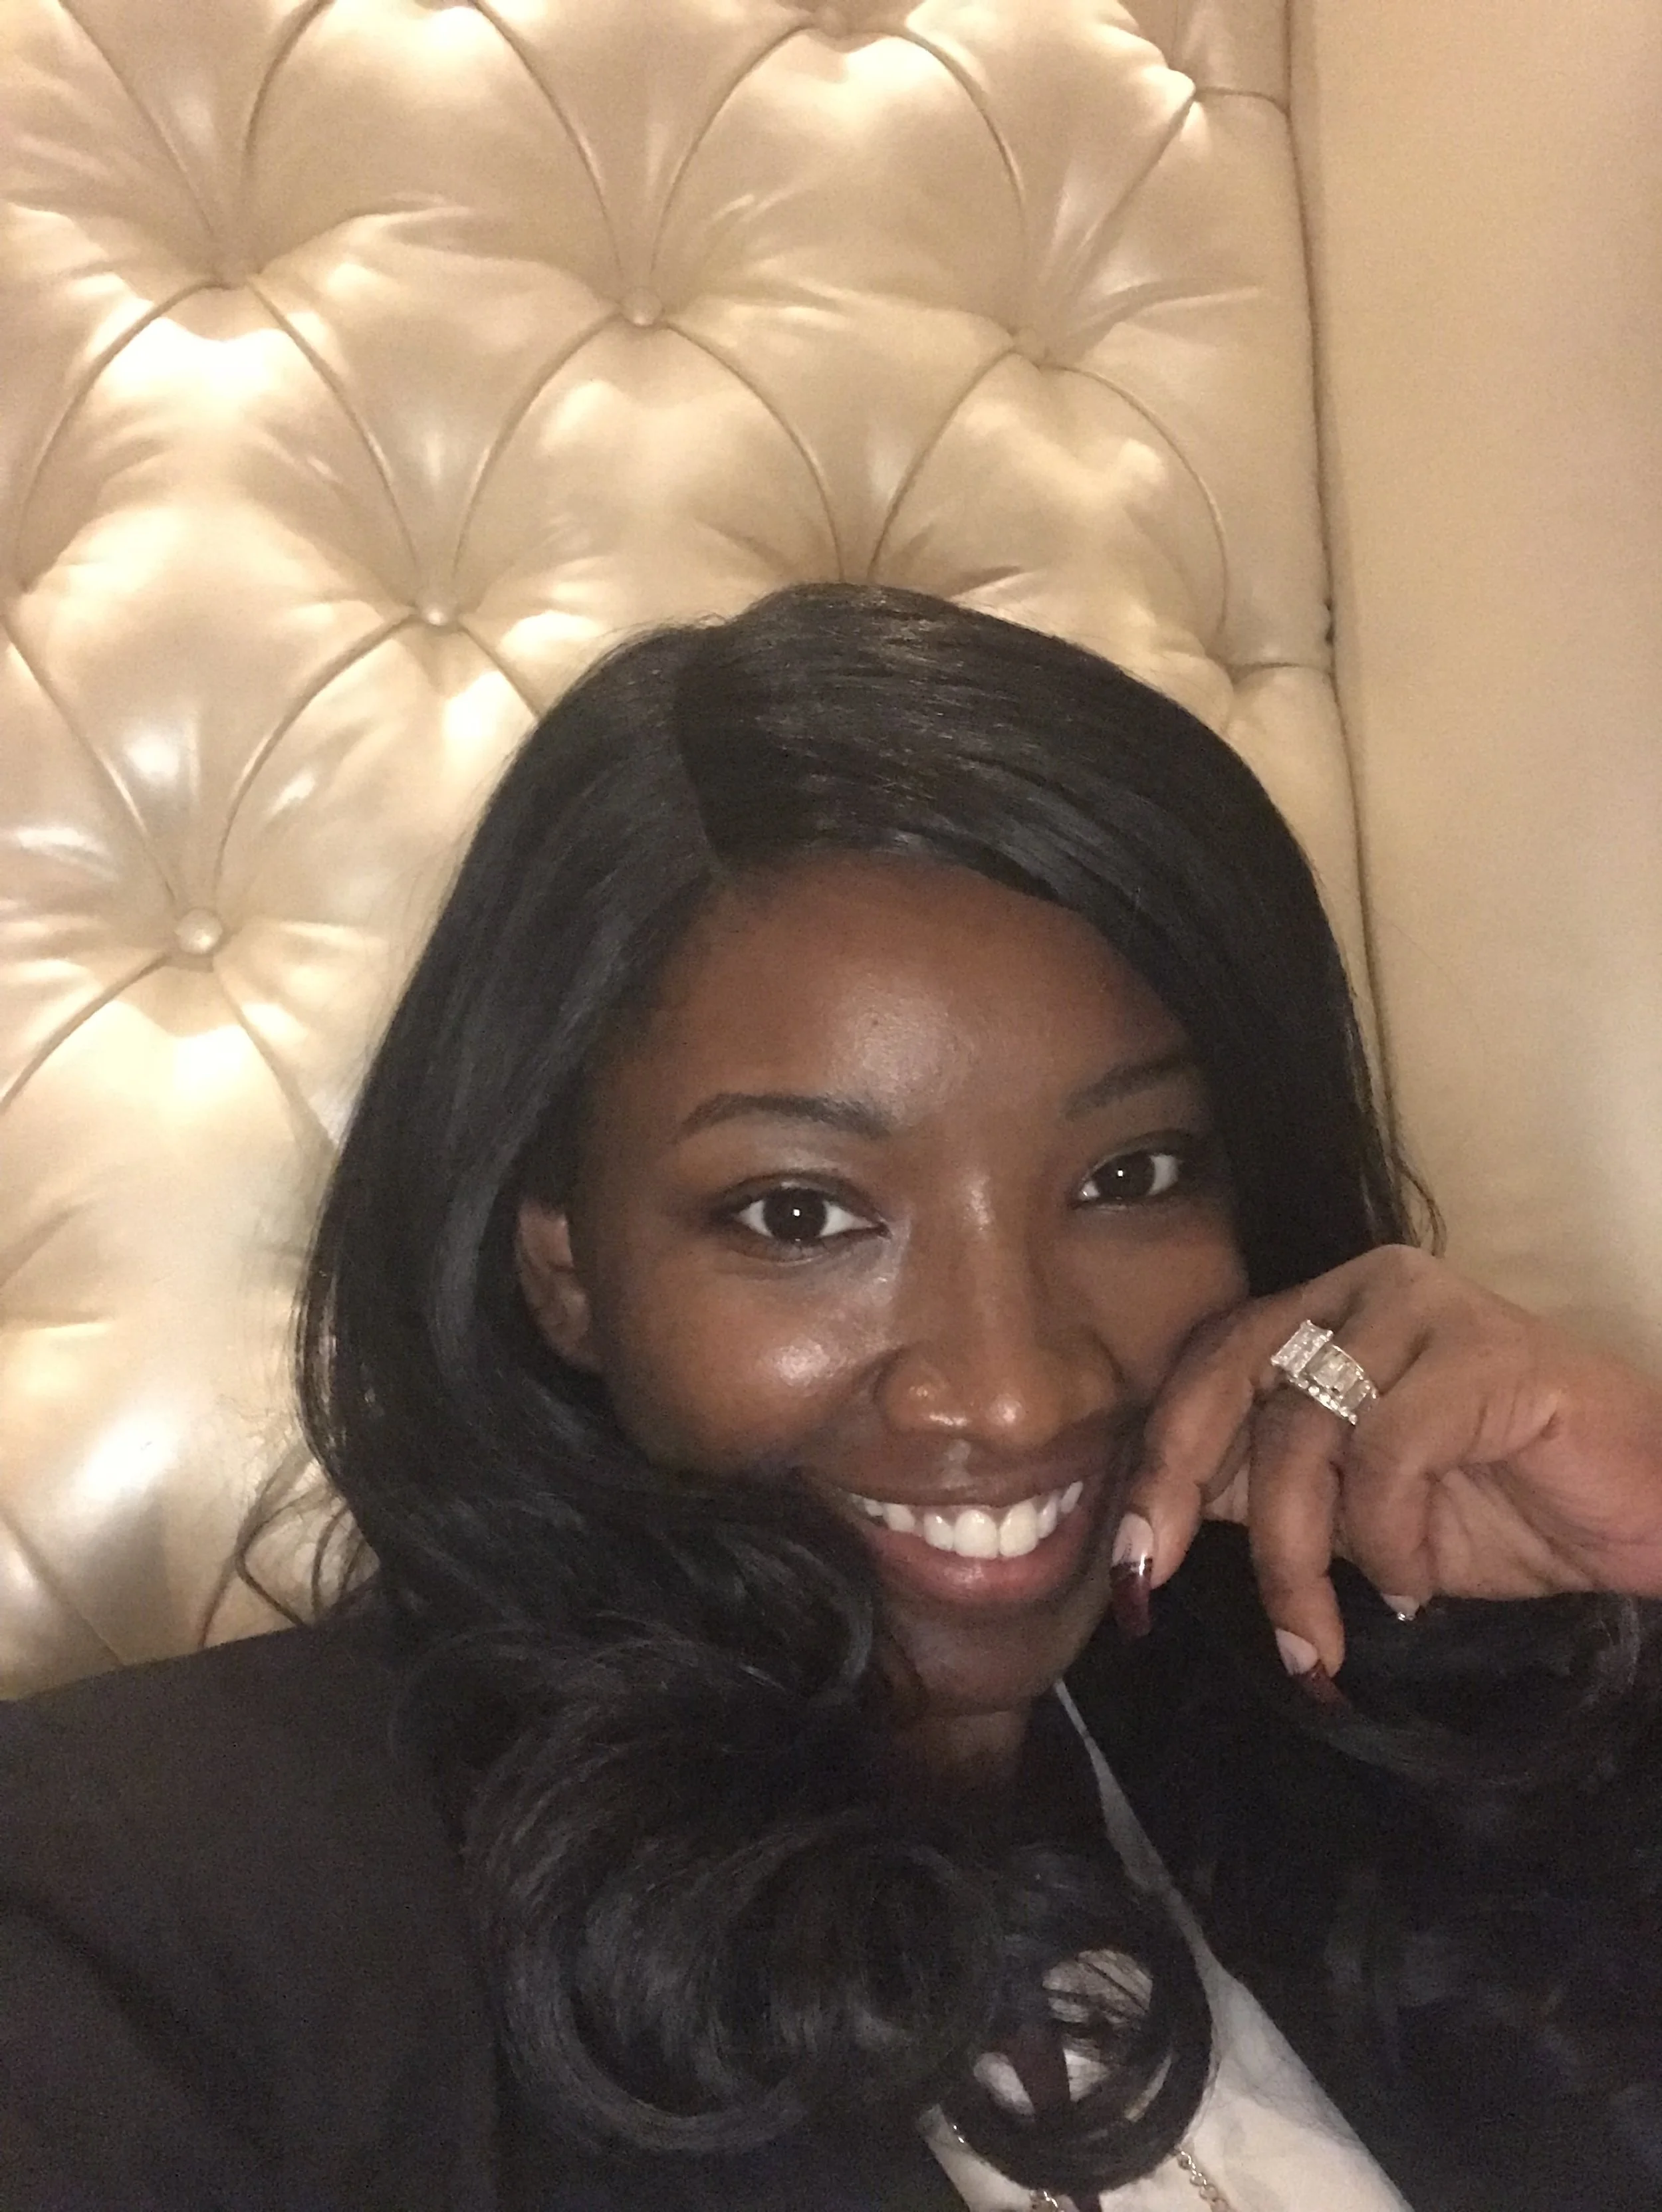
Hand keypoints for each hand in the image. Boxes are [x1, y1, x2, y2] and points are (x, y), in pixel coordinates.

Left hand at [1113, 1246, 1661, 1686]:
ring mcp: (1425, 1307)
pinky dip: (1388, 1538)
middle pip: (1231, 1378)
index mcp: (1321, 1311)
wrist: (1641, 1516)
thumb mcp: (1351, 1511)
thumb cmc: (1498, 1510)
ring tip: (1324, 1634)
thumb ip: (1262, 1492)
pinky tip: (1413, 1588)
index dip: (1150, 1460)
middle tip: (1159, 1582)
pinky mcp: (1486, 1350)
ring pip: (1304, 1429)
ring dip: (1297, 1556)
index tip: (1123, 1561)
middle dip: (1177, 1488)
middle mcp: (1364, 1287)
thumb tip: (1147, 1521)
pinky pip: (1389, 1450)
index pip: (1205, 1367)